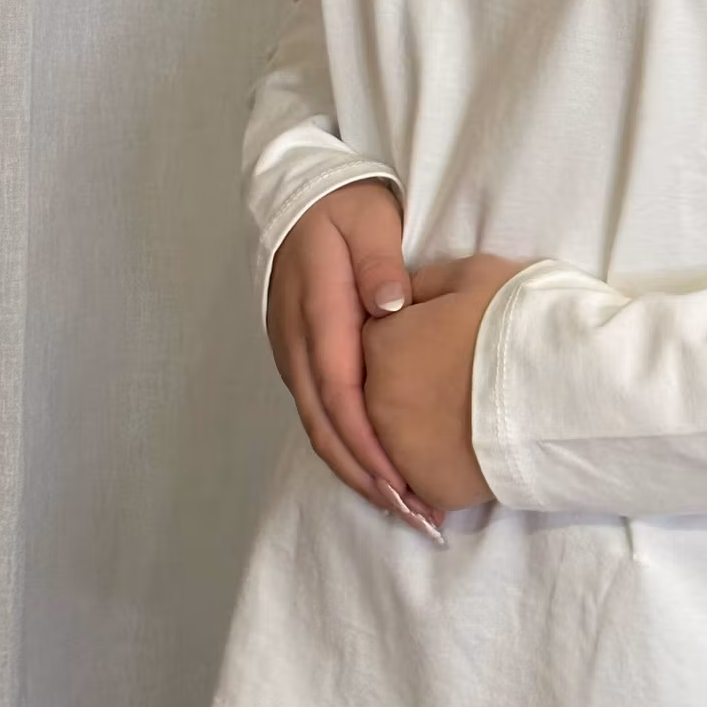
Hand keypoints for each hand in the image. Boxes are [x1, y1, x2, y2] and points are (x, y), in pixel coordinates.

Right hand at [266, 179, 444, 528]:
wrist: (302, 193)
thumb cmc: (344, 206)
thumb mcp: (368, 221)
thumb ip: (378, 263)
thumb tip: (391, 306)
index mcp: (318, 310)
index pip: (340, 392)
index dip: (369, 443)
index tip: (402, 480)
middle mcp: (297, 341)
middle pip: (325, 425)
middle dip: (365, 475)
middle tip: (412, 513)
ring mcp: (293, 350)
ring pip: (317, 425)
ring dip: (354, 469)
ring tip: (402, 504)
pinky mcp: (299, 354)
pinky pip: (318, 411)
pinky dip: (344, 444)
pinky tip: (374, 465)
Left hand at [362, 252, 536, 512]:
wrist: (566, 383)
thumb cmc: (518, 318)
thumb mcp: (470, 274)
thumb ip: (423, 285)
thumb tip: (403, 296)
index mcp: (382, 345)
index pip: (377, 336)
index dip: (410, 332)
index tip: (441, 334)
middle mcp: (377, 404)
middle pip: (382, 389)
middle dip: (411, 380)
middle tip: (458, 373)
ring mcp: (401, 453)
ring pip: (397, 437)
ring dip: (421, 424)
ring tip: (467, 411)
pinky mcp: (432, 489)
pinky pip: (424, 475)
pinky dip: (442, 462)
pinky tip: (474, 444)